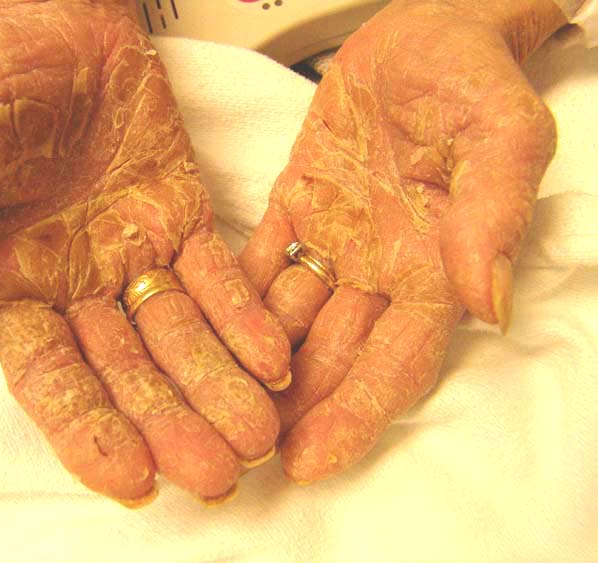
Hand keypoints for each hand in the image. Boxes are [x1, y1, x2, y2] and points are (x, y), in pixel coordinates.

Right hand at [0, 0, 289, 504]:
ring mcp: (136, 259)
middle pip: (128, 372)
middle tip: (216, 476)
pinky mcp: (184, 225)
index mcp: (14, 287)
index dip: (86, 429)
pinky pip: (219, 280)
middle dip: (170, 424)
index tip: (129, 481)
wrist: (61, 26)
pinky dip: (245, 318)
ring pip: (181, 338)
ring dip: (219, 387)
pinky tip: (275, 360)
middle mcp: (79, 288)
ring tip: (258, 437)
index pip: (50, 376)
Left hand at [240, 0, 564, 482]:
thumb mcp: (500, 135)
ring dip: (254, 365)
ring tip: (209, 406)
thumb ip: (492, 215)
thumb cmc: (471, 75)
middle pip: (335, 354)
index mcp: (435, 265)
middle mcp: (382, 266)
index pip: (397, 359)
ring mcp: (335, 240)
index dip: (358, 412)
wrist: (427, 32)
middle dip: (295, 409)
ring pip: (290, 319)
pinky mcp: (298, 206)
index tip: (314, 460)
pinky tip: (198, 332)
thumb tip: (490, 302)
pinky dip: (233, 299)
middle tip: (243, 455)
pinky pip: (261, 261)